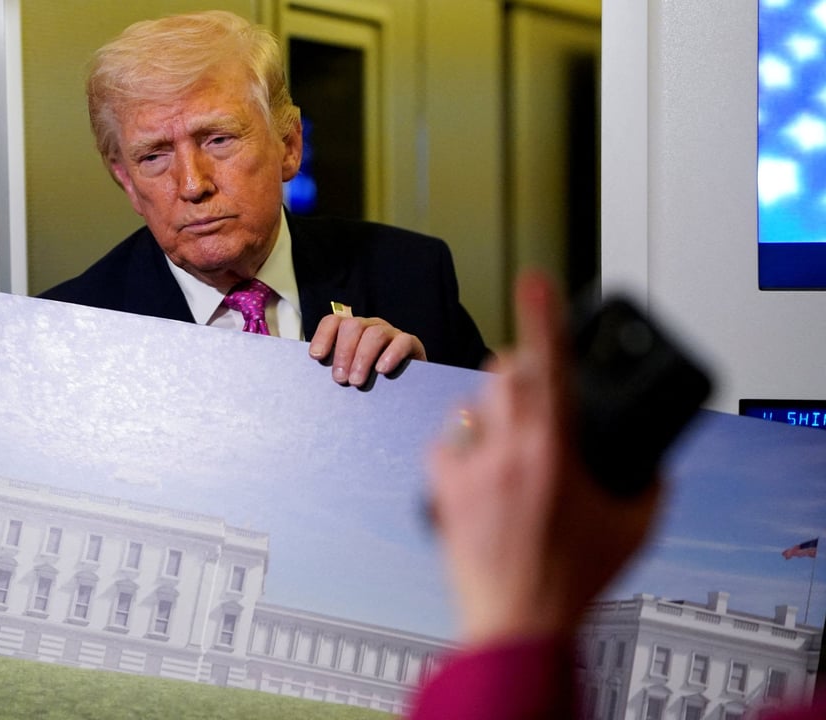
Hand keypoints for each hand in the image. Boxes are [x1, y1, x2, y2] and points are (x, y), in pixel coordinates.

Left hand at [308, 314, 426, 386]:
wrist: (406, 389)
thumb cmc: (370, 381)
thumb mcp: (349, 373)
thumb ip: (335, 370)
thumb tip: (311, 381)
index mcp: (351, 331)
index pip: (333, 322)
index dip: (323, 336)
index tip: (316, 357)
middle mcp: (370, 326)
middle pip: (352, 326)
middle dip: (343, 353)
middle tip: (339, 379)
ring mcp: (390, 333)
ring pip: (374, 334)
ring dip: (362, 358)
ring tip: (356, 382)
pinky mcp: (411, 343)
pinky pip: (402, 341)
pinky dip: (391, 355)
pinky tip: (382, 370)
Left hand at [427, 271, 660, 646]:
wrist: (518, 621)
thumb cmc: (572, 579)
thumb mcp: (634, 529)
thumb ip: (649, 485)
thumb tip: (652, 462)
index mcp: (556, 449)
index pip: (549, 365)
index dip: (542, 316)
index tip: (534, 280)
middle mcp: (509, 449)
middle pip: (504, 374)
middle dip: (520, 370)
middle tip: (534, 392)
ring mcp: (472, 467)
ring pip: (470, 406)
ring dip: (491, 412)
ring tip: (506, 443)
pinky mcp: (444, 489)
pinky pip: (443, 445)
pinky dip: (460, 448)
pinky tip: (476, 469)